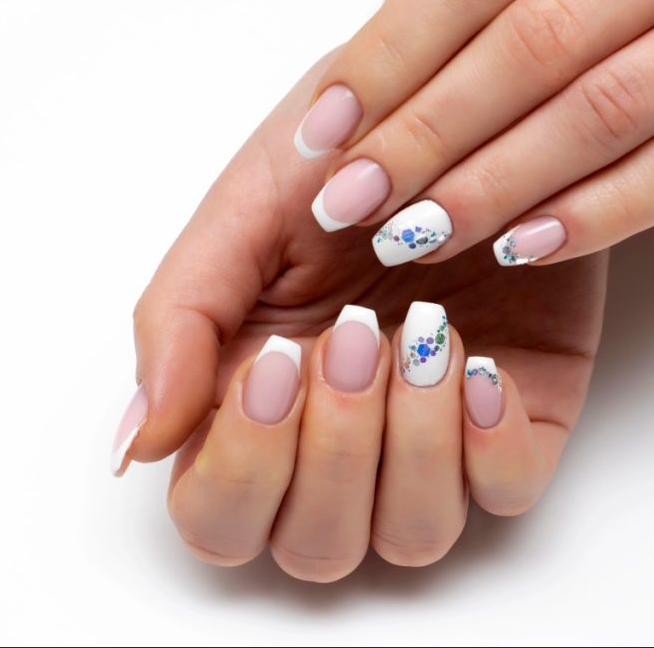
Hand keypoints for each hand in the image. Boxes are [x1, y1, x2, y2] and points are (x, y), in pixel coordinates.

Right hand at [112, 56, 606, 579]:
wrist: (464, 109)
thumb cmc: (346, 158)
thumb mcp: (245, 211)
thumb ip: (180, 321)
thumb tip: (139, 443)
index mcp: (256, 404)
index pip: (220, 514)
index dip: (245, 466)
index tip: (276, 363)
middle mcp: (339, 441)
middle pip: (315, 544)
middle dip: (334, 452)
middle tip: (354, 338)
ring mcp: (430, 438)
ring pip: (412, 535)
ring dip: (413, 448)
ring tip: (427, 334)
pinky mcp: (514, 421)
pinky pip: (507, 493)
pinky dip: (492, 447)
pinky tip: (484, 366)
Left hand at [294, 0, 653, 265]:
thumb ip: (481, 2)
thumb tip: (356, 97)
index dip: (391, 57)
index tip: (325, 132)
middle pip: (533, 45)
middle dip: (428, 135)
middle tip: (354, 204)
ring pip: (604, 111)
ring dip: (496, 184)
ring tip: (417, 235)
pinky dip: (594, 215)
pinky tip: (522, 246)